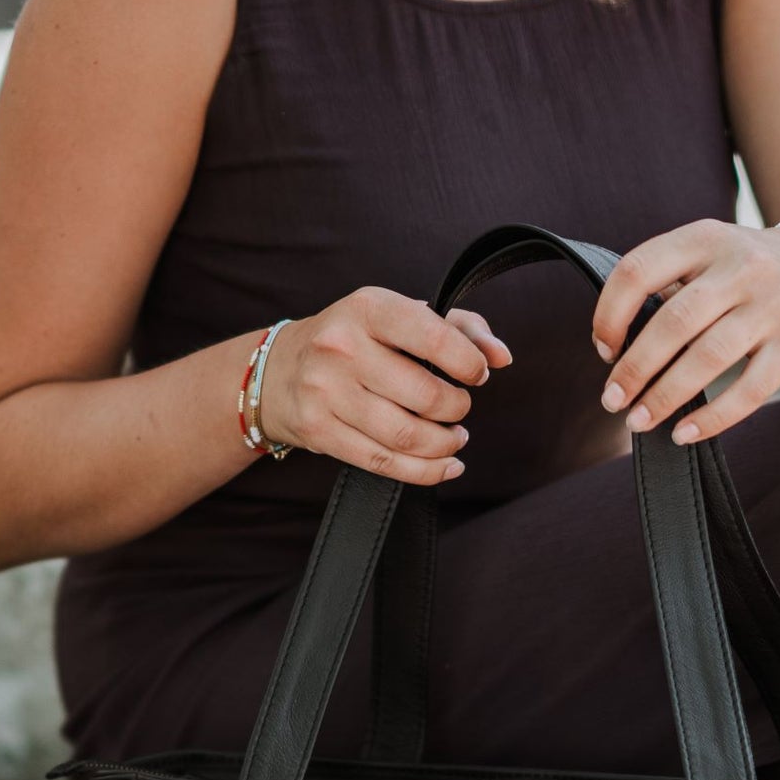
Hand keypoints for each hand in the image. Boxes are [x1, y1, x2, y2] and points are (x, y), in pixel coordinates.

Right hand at [260, 288, 510, 481]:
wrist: (277, 371)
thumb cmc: (355, 341)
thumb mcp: (398, 318)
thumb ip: (459, 327)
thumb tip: (502, 356)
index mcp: (367, 308)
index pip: (433, 336)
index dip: (468, 362)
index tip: (477, 374)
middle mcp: (342, 347)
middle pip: (425, 395)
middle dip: (456, 409)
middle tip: (459, 410)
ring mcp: (326, 392)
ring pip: (407, 435)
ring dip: (444, 444)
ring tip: (454, 438)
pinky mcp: (319, 431)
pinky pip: (385, 462)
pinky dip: (426, 471)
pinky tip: (445, 465)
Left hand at [592, 218, 779, 444]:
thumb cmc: (747, 273)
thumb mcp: (709, 254)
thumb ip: (667, 285)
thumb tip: (616, 347)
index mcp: (704, 238)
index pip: (639, 271)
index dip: (611, 314)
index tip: (605, 349)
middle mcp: (740, 267)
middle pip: (674, 321)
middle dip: (634, 368)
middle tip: (613, 401)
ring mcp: (770, 306)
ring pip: (709, 357)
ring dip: (666, 396)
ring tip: (638, 421)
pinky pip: (749, 390)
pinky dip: (713, 418)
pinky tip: (684, 433)